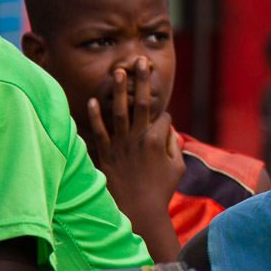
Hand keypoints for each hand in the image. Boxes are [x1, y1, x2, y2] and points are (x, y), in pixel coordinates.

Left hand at [87, 58, 184, 221]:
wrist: (139, 210)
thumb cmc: (161, 191)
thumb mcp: (177, 167)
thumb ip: (174, 145)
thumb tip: (168, 129)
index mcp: (159, 140)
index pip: (162, 116)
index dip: (164, 118)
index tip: (163, 125)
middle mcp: (139, 138)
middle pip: (142, 102)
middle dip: (141, 80)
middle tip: (140, 60)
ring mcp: (121, 144)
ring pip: (120, 111)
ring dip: (119, 89)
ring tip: (118, 70)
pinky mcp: (107, 153)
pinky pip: (100, 131)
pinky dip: (96, 115)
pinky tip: (93, 100)